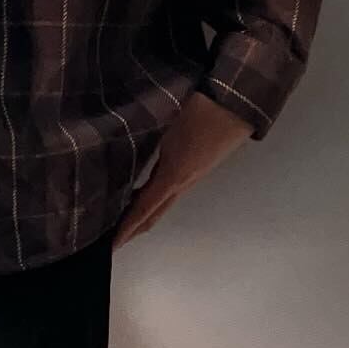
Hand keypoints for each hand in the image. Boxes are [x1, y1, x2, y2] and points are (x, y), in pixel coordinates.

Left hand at [111, 92, 252, 251]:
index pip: (143, 209)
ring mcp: (191, 177)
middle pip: (154, 214)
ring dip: (143, 215)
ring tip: (122, 220)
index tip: (113, 245)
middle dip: (134, 229)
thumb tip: (120, 154)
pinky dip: (153, 199)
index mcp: (173, 176)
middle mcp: (182, 183)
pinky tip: (142, 192)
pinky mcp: (196, 168)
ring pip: (162, 204)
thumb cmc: (200, 111)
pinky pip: (169, 191)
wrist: (236, 103)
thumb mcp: (166, 128)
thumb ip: (144, 145)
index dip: (127, 228)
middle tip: (113, 241)